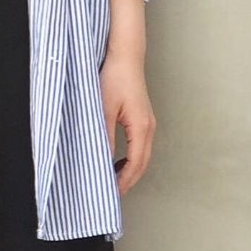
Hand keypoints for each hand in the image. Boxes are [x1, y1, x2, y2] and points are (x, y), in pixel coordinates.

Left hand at [100, 53, 154, 195]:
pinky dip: (131, 160)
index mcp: (141, 128)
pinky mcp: (144, 120)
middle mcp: (149, 128)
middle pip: (142, 164)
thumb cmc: (115, 77)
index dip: (123, 181)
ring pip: (142, 157)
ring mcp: (148, 124)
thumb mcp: (103, 109)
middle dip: (128, 181)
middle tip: (112, 194)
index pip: (134, 164)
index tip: (111, 193)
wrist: (125, 56)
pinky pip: (140, 147)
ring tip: (113, 181)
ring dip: (130, 171)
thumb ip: (103, 137)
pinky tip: (118, 162)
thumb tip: (101, 161)